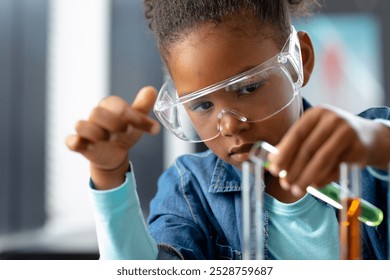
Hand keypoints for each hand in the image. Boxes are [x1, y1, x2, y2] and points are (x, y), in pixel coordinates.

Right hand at [65, 86, 159, 188]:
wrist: (115, 153)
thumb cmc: (125, 132)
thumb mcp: (137, 121)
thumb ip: (143, 106)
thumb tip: (152, 90)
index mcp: (110, 106)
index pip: (119, 106)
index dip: (136, 118)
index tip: (154, 129)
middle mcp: (96, 115)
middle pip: (97, 113)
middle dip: (114, 123)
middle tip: (127, 132)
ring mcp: (87, 130)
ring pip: (81, 125)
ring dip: (96, 134)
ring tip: (110, 140)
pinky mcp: (79, 144)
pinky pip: (71, 141)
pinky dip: (77, 143)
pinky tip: (91, 147)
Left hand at [267, 105, 389, 195]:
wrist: (367, 136)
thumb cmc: (331, 136)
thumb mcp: (313, 133)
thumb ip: (293, 144)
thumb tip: (271, 160)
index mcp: (317, 113)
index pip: (296, 135)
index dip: (283, 153)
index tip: (273, 169)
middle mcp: (333, 119)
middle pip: (308, 149)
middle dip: (293, 169)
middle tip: (284, 184)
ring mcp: (348, 133)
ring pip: (322, 160)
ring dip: (306, 177)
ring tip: (296, 190)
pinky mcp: (359, 149)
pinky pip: (337, 168)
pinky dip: (322, 179)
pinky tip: (313, 185)